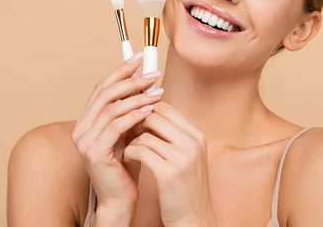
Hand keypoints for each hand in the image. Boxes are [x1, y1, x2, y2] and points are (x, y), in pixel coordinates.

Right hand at [71, 53, 163, 216]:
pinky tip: (150, 109)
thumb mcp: (128, 133)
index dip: (120, 71)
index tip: (139, 59)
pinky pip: (116, 126)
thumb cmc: (127, 167)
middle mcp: (81, 129)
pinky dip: (134, 115)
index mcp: (86, 121)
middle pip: (105, 94)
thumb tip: (145, 83)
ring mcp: (85, 141)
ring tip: (158, 92)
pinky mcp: (95, 153)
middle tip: (152, 74)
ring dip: (137, 97)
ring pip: (112, 108)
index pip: (101, 88)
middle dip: (130, 80)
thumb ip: (129, 111)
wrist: (120, 199)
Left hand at [123, 102, 217, 226]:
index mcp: (197, 136)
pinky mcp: (169, 173)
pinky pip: (141, 151)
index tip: (133, 120)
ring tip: (126, 148)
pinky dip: (130, 152)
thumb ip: (173, 136)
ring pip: (145, 134)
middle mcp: (192, 143)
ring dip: (131, 140)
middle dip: (136, 122)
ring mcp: (182, 157)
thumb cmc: (185, 188)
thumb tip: (147, 113)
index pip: (165, 107)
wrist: (194, 219)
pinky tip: (126, 159)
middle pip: (154, 116)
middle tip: (125, 132)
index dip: (146, 110)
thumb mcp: (186, 157)